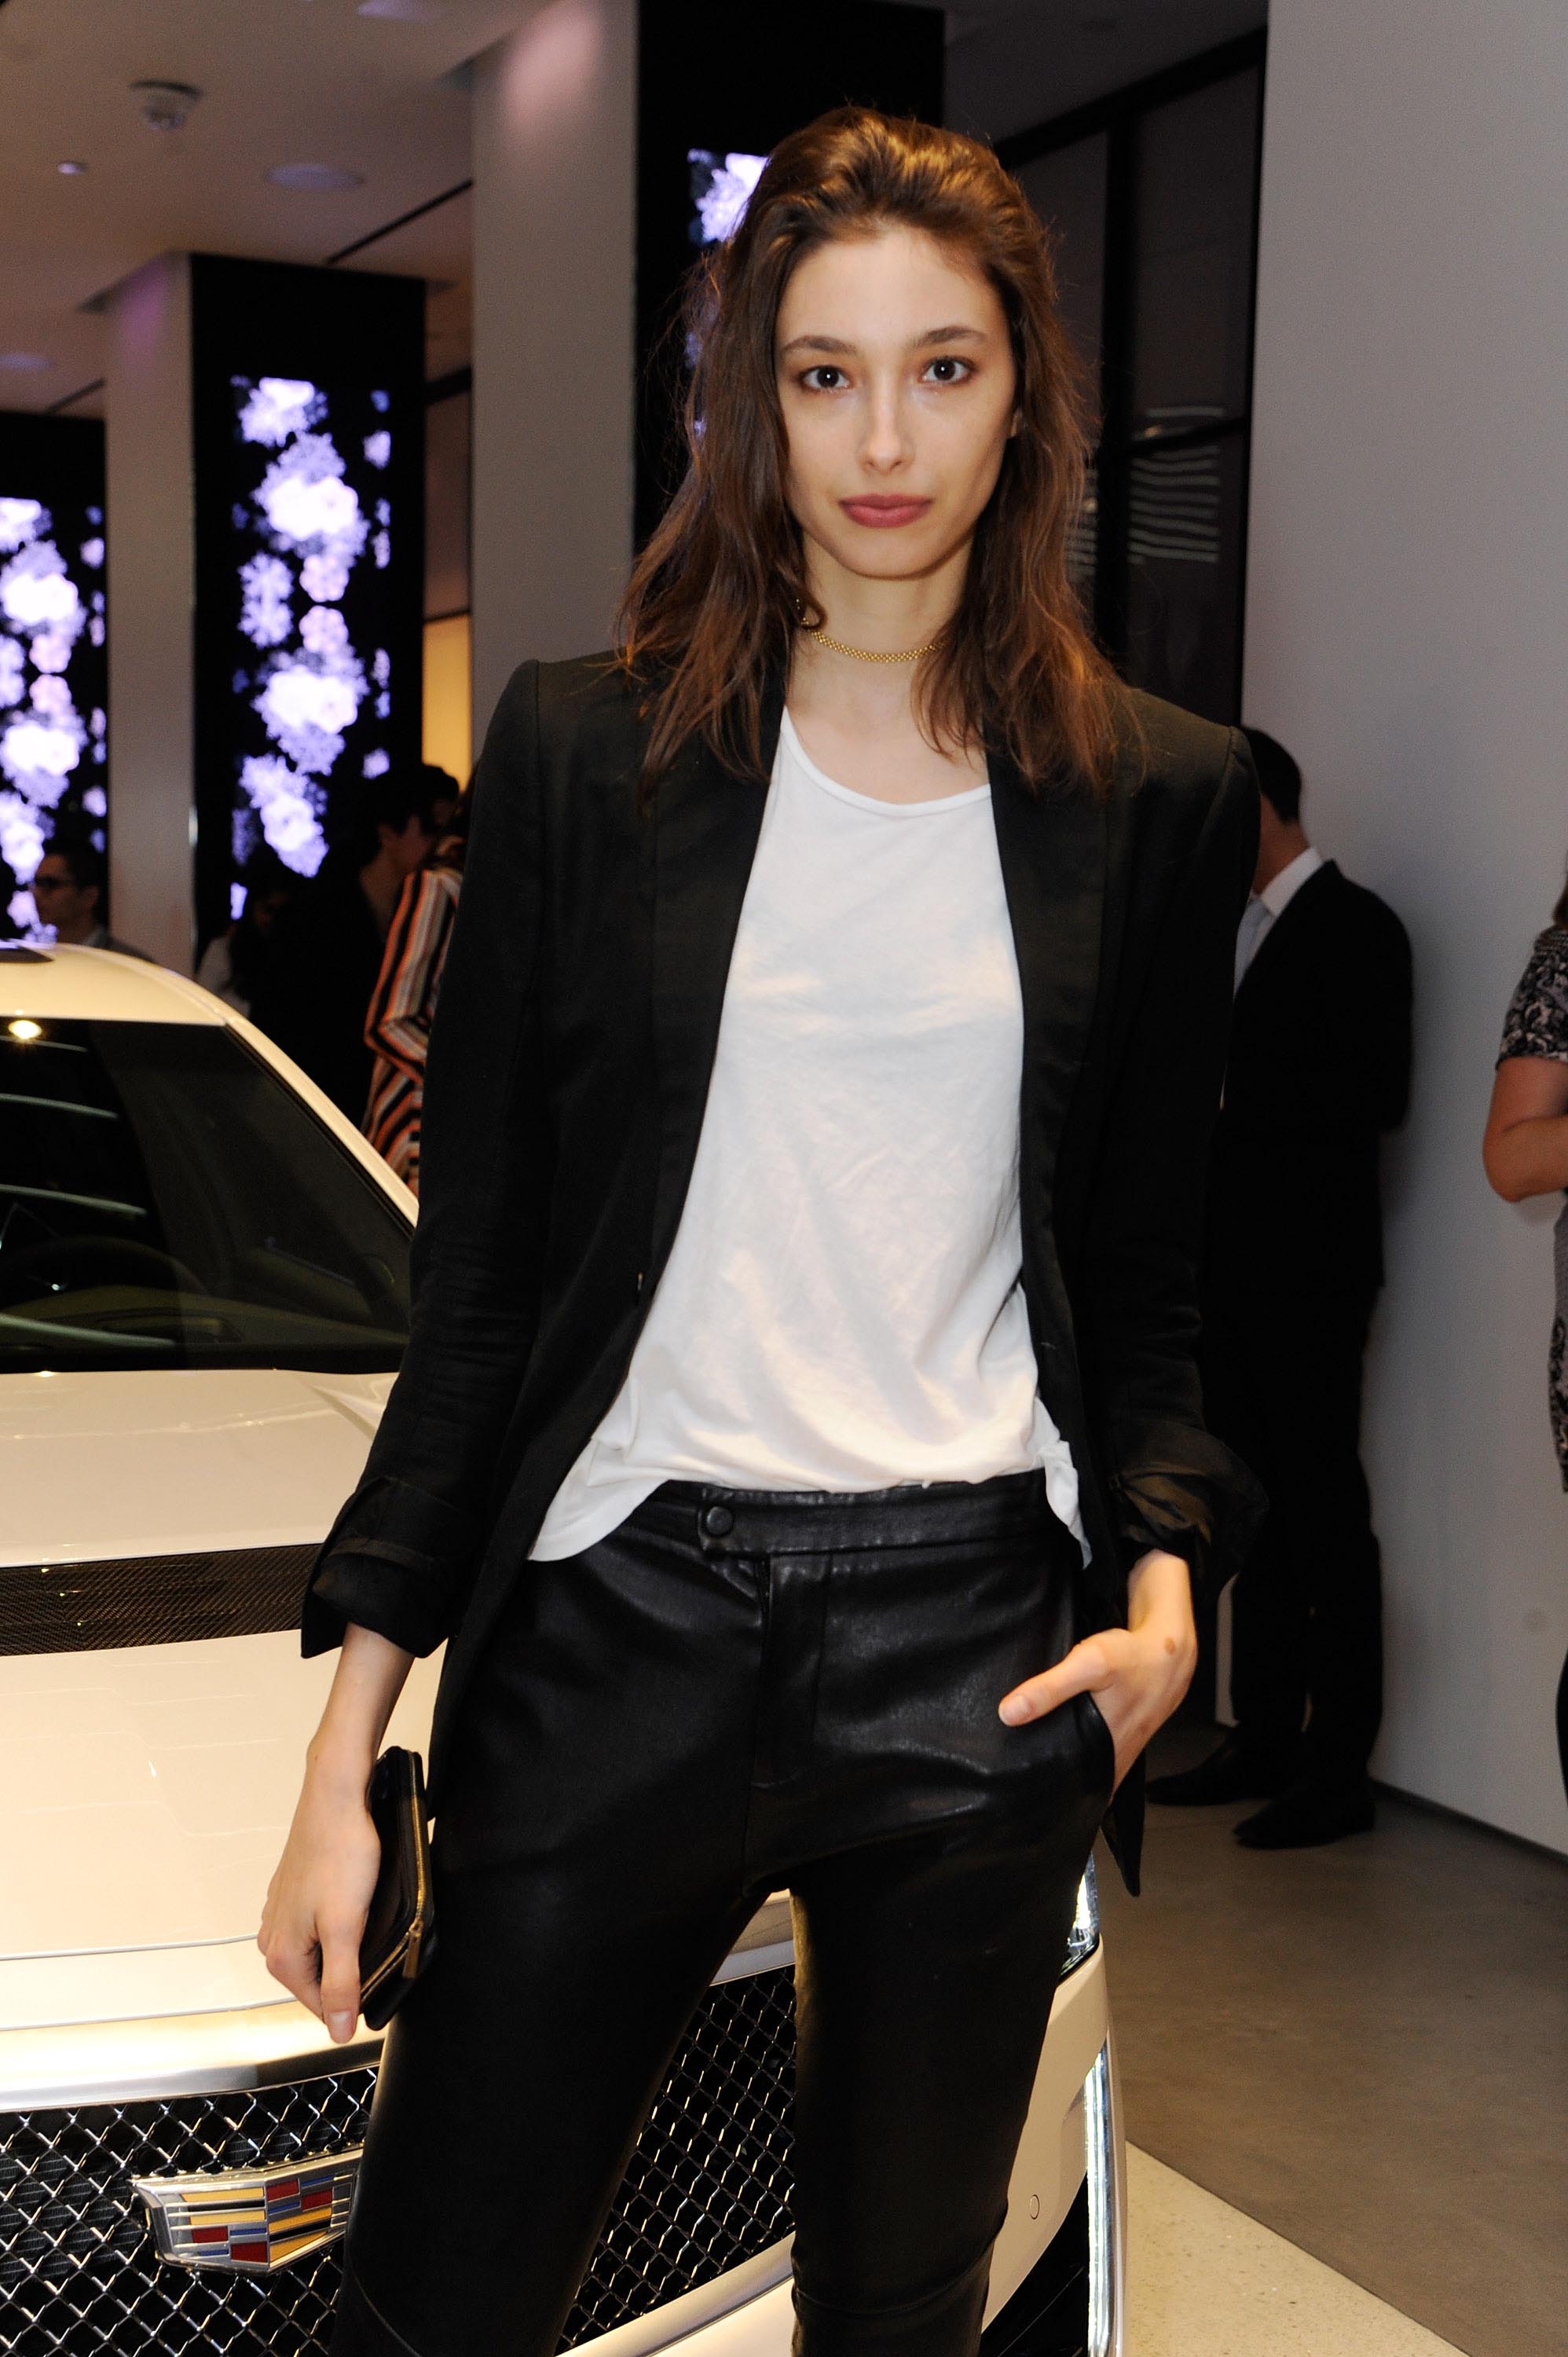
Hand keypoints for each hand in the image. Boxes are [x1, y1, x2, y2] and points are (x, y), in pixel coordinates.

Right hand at [258, 1748, 381, 2042]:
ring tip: (365, 1912)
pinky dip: (340, 1918)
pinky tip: (356, 1896)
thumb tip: (338, 2031)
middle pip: (319, 1978)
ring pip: (321, 1949)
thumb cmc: (340, 1855)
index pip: (320, 2006)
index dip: (353, 1998)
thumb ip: (342, 1982)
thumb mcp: (346, 1927)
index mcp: (280, 1956)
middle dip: (350, 1967)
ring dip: (346, 1941)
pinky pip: (320, 1922)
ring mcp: (282, 1912)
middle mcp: (272, 1937)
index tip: (377, 1974)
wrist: (336, 1797)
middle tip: (374, 1935)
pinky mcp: (295, 1891)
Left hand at [996, 1549, 1197, 1789]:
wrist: (1170, 1652)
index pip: (1071, 1793)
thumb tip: (1009, 1713)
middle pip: (1077, 1786)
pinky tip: (1064, 1747)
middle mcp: (1113, 1759)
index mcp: (1104, 1752)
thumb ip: (1050, 1688)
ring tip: (1032, 1775)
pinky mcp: (1122, 1738)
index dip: (1045, 1800)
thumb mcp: (1090, 1664)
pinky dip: (1081, 1757)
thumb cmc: (1133, 1659)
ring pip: (1088, 1773)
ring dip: (1066, 1775)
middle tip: (1016, 1791)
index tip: (1016, 1804)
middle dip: (1051, 1791)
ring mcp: (1120, 1751)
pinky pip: (1097, 1757)